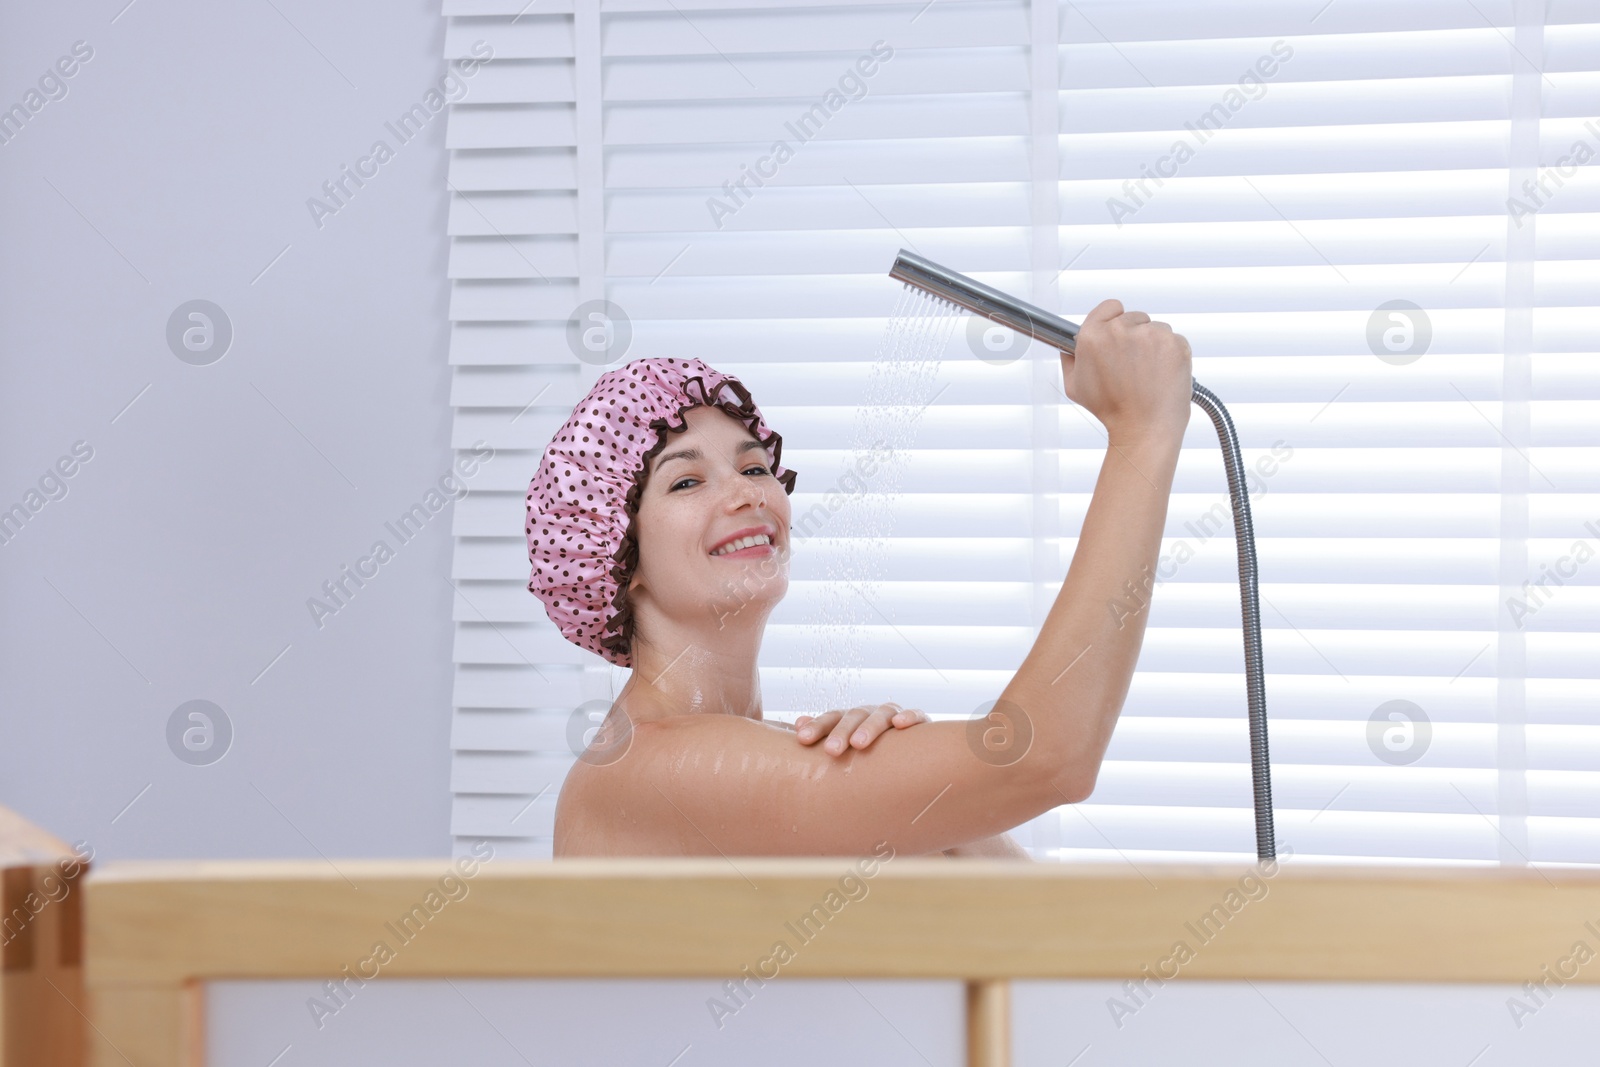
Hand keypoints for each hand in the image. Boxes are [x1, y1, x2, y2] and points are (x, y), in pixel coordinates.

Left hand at [793, 703, 928, 756]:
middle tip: (831, 750)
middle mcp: (870, 713)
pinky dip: (908, 716)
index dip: (817, 727)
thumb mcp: (847, 741)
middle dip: (841, 732)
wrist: (914, 749)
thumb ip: (825, 733)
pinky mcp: (920, 722)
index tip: (802, 739)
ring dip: (869, 727)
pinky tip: (900, 724)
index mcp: (851, 719)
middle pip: (854, 716)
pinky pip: (916, 715)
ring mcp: (894, 715)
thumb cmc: (871, 749)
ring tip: (859, 744)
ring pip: (882, 714)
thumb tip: (798, 724)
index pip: (832, 718)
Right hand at [1061, 298, 1191, 445]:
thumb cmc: (1111, 411)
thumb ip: (1070, 359)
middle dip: (1134, 335)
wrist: (1144, 429)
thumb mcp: (1075, 386)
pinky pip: (1174, 340)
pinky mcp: (1175, 343)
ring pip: (1156, 329)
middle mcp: (1121, 330)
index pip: (1109, 306)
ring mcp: (1151, 335)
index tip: (1118, 335)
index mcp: (1093, 336)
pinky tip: (1161, 374)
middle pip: (1134, 317)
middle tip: (1132, 364)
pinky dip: (1171, 354)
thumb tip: (1070, 345)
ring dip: (1153, 345)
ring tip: (1147, 373)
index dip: (1113, 320)